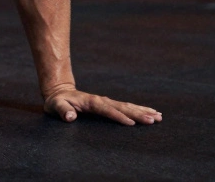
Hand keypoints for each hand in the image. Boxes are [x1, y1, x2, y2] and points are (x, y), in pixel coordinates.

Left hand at [44, 86, 162, 125]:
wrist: (60, 92)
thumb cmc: (57, 102)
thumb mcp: (55, 106)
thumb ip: (63, 111)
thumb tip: (71, 116)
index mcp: (91, 102)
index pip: (107, 110)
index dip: (118, 116)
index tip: (131, 123)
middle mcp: (102, 100)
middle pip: (123, 107)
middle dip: (138, 114)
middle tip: (154, 119)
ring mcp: (106, 102)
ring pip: (128, 106)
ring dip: (143, 111)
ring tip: (159, 116)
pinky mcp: (109, 104)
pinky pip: (127, 107)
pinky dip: (139, 109)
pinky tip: (151, 112)